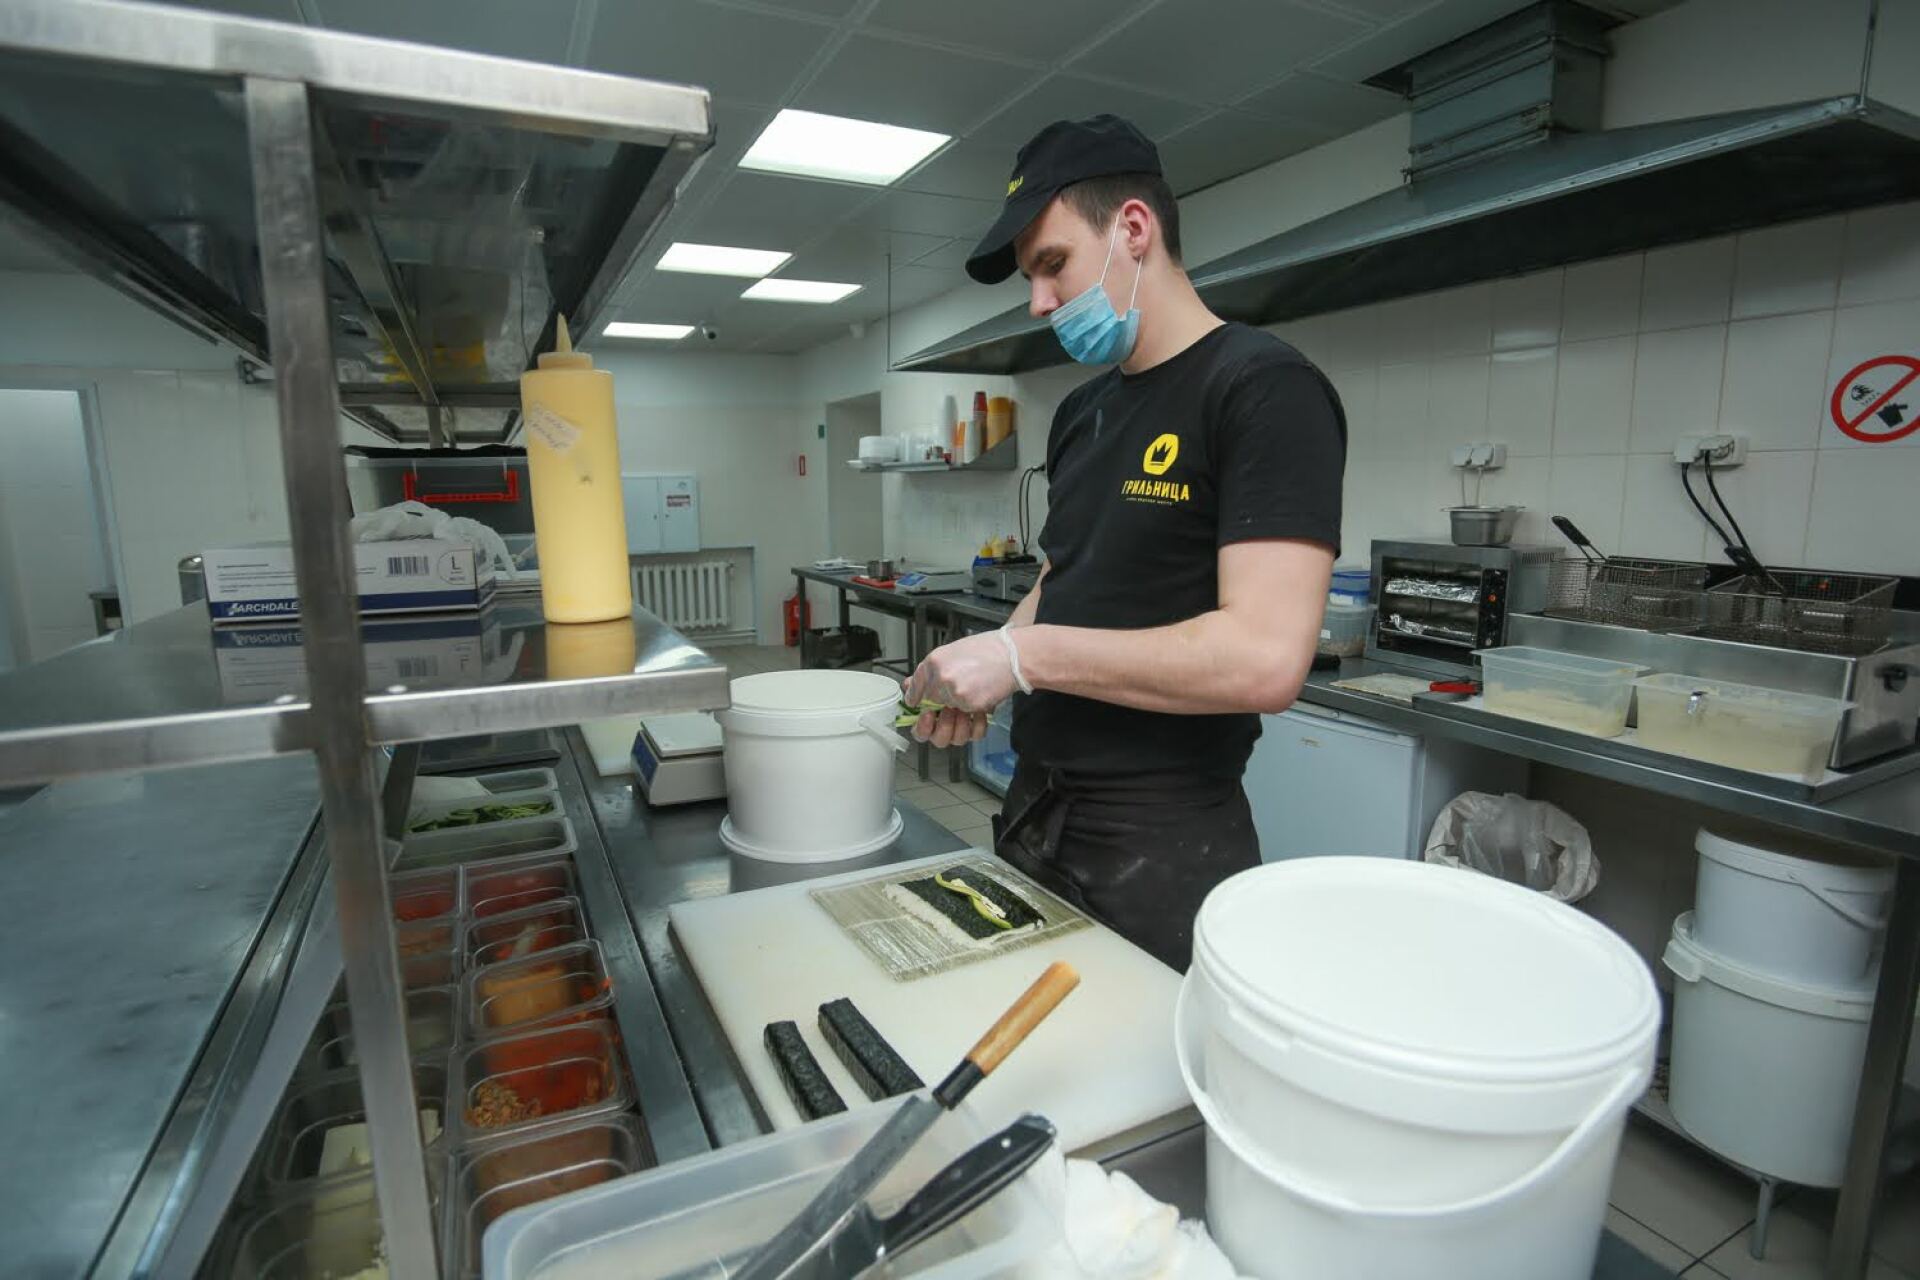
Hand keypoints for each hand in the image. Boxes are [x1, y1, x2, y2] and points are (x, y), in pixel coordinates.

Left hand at [904, 631, 1019, 744]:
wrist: (1015, 654)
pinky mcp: (971, 705)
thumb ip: (930, 671)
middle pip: (926, 710)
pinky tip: (980, 715)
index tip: (922, 706)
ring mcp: (954, 693)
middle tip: (946, 712)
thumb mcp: (953, 652)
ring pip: (946, 722)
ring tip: (965, 713)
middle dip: (934, 718)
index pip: (915, 689)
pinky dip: (975, 724)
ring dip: (955, 724)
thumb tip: (911, 686)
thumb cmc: (989, 649)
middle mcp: (939, 677)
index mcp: (933, 662)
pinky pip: (967, 725)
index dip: (917, 701)